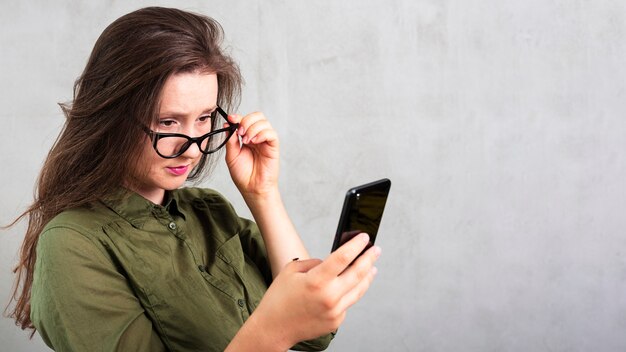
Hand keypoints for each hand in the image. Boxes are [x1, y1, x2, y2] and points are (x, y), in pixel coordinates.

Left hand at [224, 112, 278, 197]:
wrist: (252, 188)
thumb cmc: (243, 174)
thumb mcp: (231, 155)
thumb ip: (230, 139)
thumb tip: (228, 123)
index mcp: (247, 137)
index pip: (245, 119)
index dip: (238, 116)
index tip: (231, 118)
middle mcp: (257, 137)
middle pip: (257, 116)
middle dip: (246, 120)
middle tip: (239, 132)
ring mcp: (266, 141)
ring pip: (264, 122)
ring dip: (252, 128)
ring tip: (246, 141)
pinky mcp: (273, 147)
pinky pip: (271, 133)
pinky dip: (261, 134)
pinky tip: (254, 142)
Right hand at [251, 233, 380, 348]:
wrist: (274, 328)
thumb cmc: (279, 298)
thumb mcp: (291, 270)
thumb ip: (314, 262)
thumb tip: (330, 262)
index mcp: (316, 281)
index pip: (343, 258)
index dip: (356, 245)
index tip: (364, 238)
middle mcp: (329, 297)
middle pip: (358, 273)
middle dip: (369, 259)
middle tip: (376, 250)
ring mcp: (334, 311)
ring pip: (358, 290)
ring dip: (367, 276)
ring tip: (372, 267)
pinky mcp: (335, 322)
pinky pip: (347, 303)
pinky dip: (349, 293)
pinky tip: (349, 287)